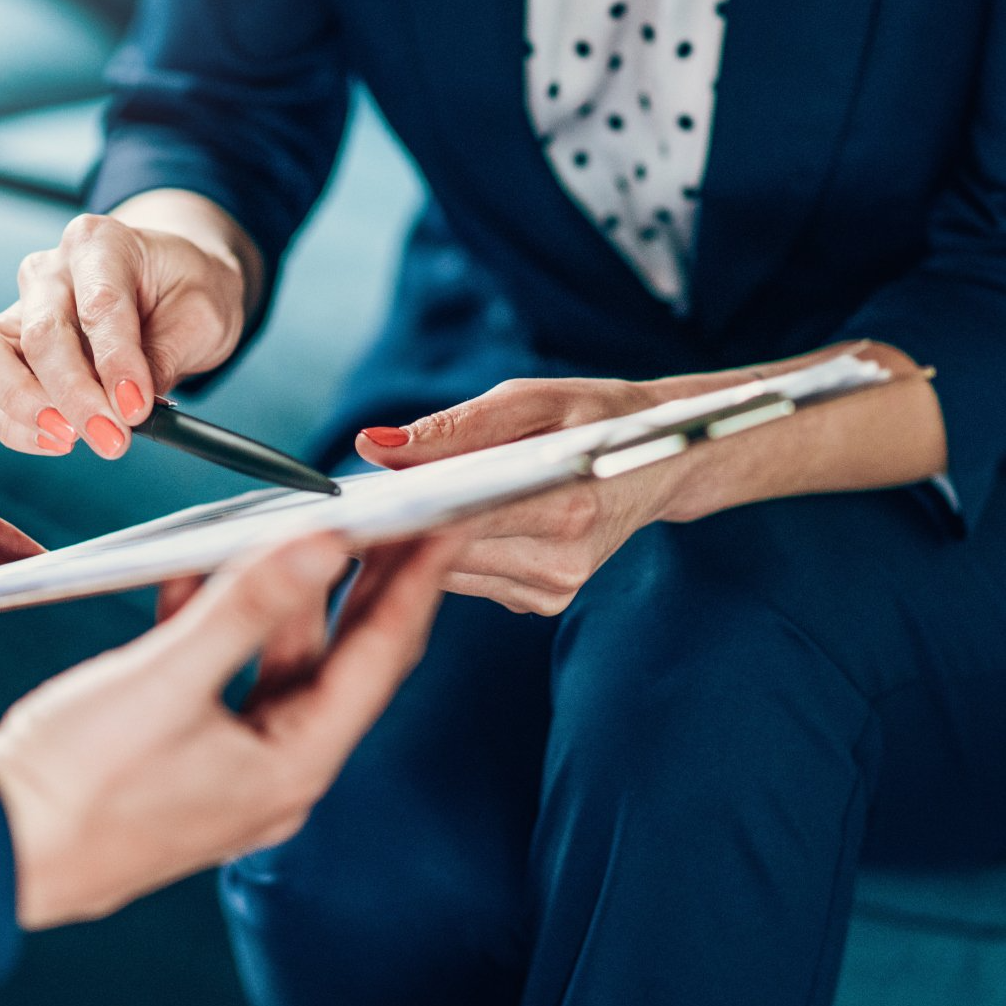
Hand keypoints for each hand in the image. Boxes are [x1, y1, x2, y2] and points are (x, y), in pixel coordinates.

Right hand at [0, 191, 257, 459]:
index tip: (137, 409)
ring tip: (72, 439)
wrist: (168, 286)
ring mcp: (19, 309)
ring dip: (24, 408)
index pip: (99, 305)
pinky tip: (60, 440)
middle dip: (74, 395)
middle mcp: (49, 271)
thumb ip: (164, 356)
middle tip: (111, 439)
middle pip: (40, 333)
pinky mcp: (6, 351)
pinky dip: (16, 426)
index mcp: (100, 244)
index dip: (116, 362)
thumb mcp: (201, 315)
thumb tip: (128, 408)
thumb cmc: (184, 291)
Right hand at [0, 531, 460, 928]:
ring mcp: (230, 770)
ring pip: (276, 665)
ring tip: (294, 525)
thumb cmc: (73, 783)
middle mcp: (276, 775)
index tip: (447, 519)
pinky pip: (221, 680)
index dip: (417, 582)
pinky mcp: (183, 759)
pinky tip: (195, 572)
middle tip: (393, 512)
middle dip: (365, 583)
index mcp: (293, 765)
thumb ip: (248, 607)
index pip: (380, 657)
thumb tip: (324, 544)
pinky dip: (218, 625)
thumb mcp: (166, 680)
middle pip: (340, 661)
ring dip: (280, 597)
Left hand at [352, 341, 947, 614]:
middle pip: (443, 554)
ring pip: (447, 575)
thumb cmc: (600, 417)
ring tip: (379, 510)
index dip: (393, 512)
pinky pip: (468, 581)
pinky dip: (442, 555)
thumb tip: (373, 447)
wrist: (666, 460)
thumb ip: (453, 428)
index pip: (456, 518)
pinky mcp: (542, 604)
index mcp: (567, 507)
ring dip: (410, 545)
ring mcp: (553, 591)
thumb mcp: (532, 401)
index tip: (341, 501)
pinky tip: (428, 530)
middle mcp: (562, 561)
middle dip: (392, 528)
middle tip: (339, 503)